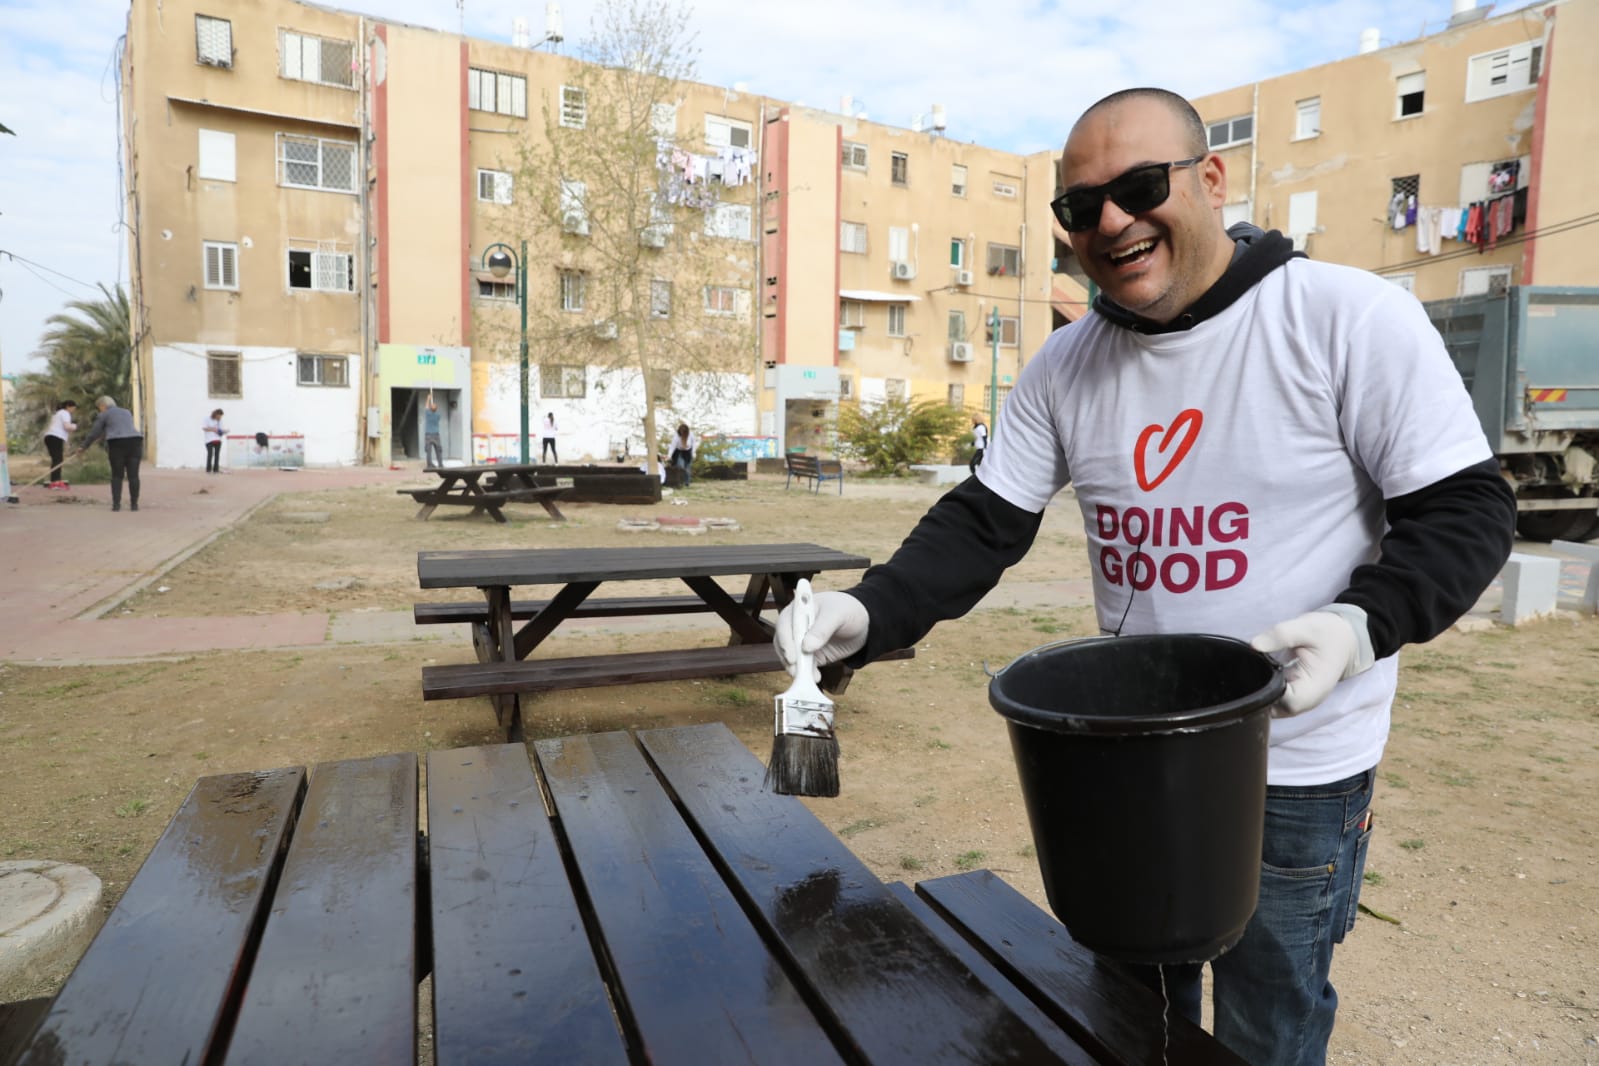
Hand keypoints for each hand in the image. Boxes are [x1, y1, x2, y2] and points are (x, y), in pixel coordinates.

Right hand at [775, 591, 868, 680]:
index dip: (785, 640)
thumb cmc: (848, 610)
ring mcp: (802, 642)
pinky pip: (802, 667)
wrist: (862, 623)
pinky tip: (815, 677)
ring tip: (808, 677)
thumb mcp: (837, 614)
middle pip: (783, 643)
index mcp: (799, 610)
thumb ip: (822, 629)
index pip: (784, 624)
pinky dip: (806, 674)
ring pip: (790, 657)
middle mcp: (796, 626)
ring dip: (797, 669)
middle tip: (797, 671)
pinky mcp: (810, 656)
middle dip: (789, 659)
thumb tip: (806, 646)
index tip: (792, 656)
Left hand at [1250, 604, 1373, 715]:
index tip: (1257, 668)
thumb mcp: (1306, 627)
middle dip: (1258, 690)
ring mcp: (1299, 703)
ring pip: (1269, 706)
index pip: (1283, 702)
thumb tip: (1254, 644)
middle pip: (1272, 708)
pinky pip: (1272, 700)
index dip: (1265, 689)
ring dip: (1260, 689)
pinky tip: (1262, 670)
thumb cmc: (1328, 633)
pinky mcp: (1292, 698)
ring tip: (1258, 666)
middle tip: (1251, 666)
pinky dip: (1263, 687)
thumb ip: (1281, 635)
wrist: (1343, 638)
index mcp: (1314, 689)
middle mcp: (1307, 702)